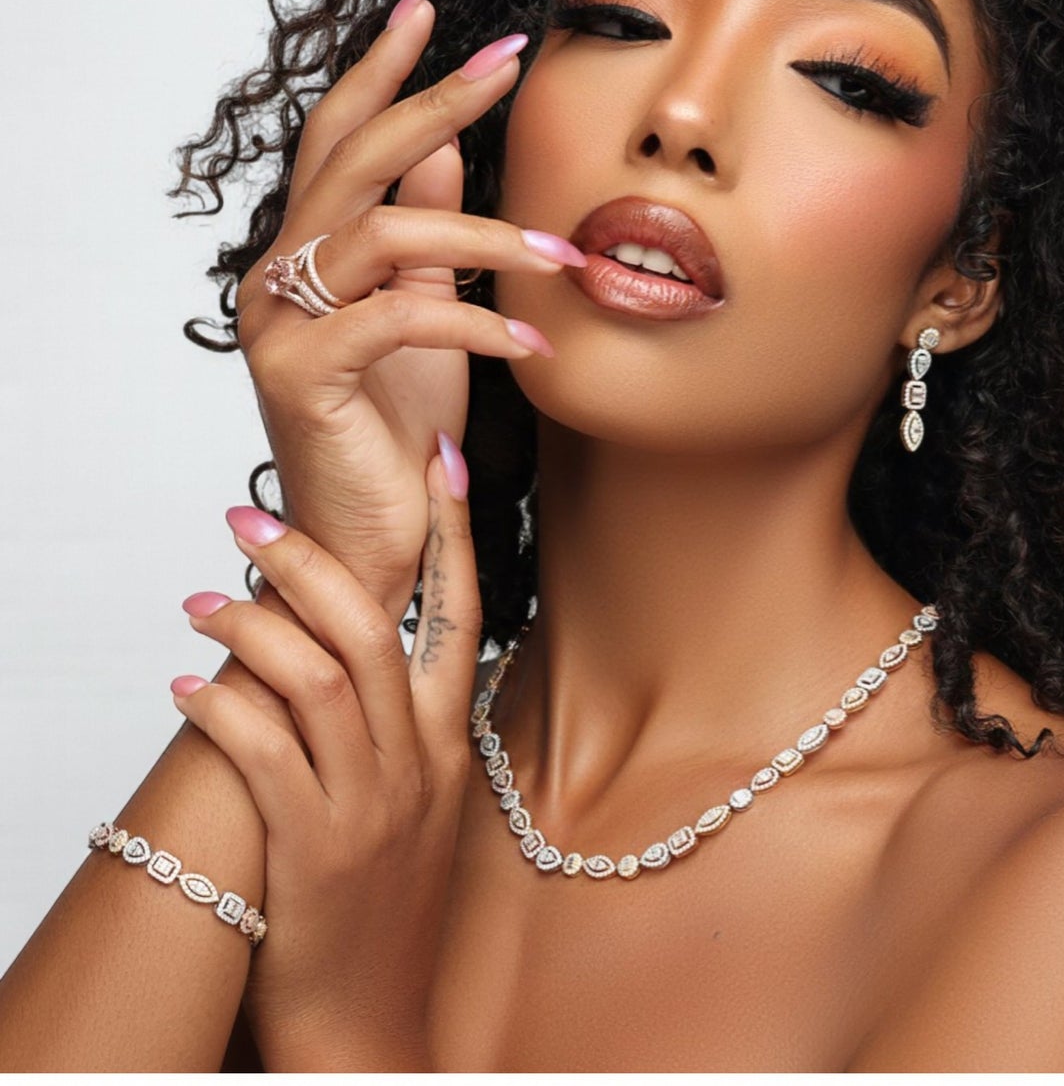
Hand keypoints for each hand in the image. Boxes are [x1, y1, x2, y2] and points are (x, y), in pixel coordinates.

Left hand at [171, 433, 483, 1069]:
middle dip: (311, 561)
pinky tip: (185, 687)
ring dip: (250, 625)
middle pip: (373, 630)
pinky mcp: (311, 849)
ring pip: (314, 680)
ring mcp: (368, 806)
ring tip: (201, 600)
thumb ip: (403, 723)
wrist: (371, 1019)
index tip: (436, 462)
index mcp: (449, 744)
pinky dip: (220, 706)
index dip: (452, 534)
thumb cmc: (386, 903)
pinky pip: (262, 753)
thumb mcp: (419, 805)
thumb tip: (358, 639)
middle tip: (249, 518)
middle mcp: (417, 763)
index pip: (462, 613)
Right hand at [232, 0, 584, 618]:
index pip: (338, 136)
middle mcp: (276, 272)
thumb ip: (424, 228)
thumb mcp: (422, 310)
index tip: (433, 8)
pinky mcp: (301, 373)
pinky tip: (531, 344)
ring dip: (489, 238)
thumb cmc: (394, 425)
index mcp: (307, 249)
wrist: (366, 531)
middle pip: (354, 158)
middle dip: (435, 101)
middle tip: (507, 60)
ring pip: (385, 235)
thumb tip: (447, 146)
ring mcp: (278, 321)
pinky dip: (477, 323)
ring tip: (564, 258)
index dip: (382, 69)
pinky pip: (399, 317)